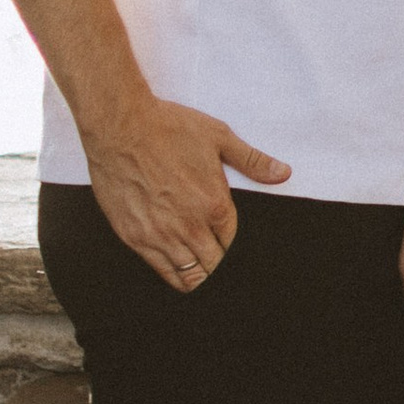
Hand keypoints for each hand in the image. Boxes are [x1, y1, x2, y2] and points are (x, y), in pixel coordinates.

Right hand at [86, 96, 290, 289]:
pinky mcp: (135, 238)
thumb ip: (253, 161)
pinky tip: (178, 268)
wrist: (120, 127)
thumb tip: (283, 173)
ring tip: (201, 268)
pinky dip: (174, 275)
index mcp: (214, 204)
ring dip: (199, 274)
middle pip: (214, 265)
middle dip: (218, 263)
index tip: (227, 241)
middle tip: (215, 256)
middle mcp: (189, 226)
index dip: (232, 245)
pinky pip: (162, 272)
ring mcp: (161, 235)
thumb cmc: (167, 128)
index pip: (233, 244)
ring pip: (190, 276)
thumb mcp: (218, 137)